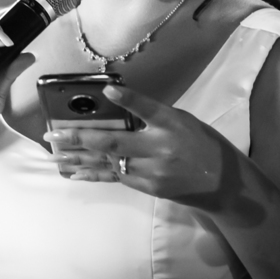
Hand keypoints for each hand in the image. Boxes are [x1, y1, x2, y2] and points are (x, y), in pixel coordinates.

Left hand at [44, 85, 236, 203]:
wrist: (223, 183)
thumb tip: (115, 105)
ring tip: (55, 154)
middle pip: (116, 142)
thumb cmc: (200, 143)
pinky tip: (73, 171)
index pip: (148, 109)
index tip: (108, 91)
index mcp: (172, 124)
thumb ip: (152, 115)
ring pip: (110, 163)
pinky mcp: (150, 187)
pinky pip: (116, 178)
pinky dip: (93, 174)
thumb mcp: (181, 120)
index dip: (128, 100)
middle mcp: (161, 148)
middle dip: (81, 138)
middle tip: (55, 135)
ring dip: (79, 158)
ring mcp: (154, 171)